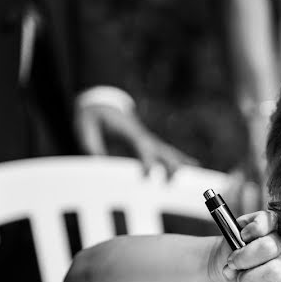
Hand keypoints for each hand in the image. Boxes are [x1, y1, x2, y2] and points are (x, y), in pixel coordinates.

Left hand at [75, 103, 197, 176]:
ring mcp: (148, 140)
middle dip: (170, 164)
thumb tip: (99, 164)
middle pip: (161, 151)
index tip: (150, 174)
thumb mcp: (86, 128)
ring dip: (181, 164)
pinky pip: (168, 153)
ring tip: (194, 175)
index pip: (141, 146)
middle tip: (176, 178)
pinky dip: (182, 159)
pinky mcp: (149, 145)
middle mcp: (143, 136)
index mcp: (128, 131)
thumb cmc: (93, 117)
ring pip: (168, 152)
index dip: (146, 159)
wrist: (102, 103)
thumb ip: (92, 145)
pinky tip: (194, 167)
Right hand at [214, 210, 280, 281]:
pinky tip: (242, 239)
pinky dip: (246, 234)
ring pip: (269, 248)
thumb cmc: (242, 280)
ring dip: (243, 259)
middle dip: (250, 280)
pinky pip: (262, 225)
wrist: (225, 261)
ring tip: (235, 262)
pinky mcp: (269, 219)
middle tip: (240, 279)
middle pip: (278, 272)